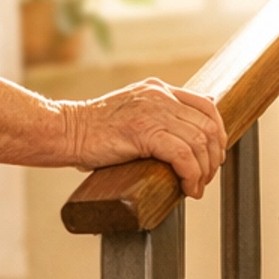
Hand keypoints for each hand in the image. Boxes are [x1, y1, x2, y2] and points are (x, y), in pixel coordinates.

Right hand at [0, 69, 226, 197]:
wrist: (62, 131)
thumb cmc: (90, 134)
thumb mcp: (129, 116)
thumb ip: (153, 120)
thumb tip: (179, 145)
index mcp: (157, 89)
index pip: (205, 105)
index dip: (216, 133)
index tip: (212, 157)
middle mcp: (159, 95)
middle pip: (207, 126)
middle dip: (212, 157)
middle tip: (205, 179)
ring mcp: (152, 111)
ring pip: (199, 142)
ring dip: (203, 171)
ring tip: (195, 188)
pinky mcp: (144, 131)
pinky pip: (183, 155)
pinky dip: (191, 175)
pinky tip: (187, 188)